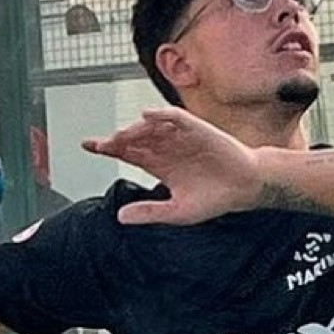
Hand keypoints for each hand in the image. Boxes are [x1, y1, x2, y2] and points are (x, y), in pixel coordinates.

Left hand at [83, 107, 264, 225]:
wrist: (244, 187)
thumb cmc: (213, 198)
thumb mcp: (177, 212)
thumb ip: (149, 212)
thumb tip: (120, 217)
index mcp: (159, 165)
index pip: (127, 152)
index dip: (108, 148)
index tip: (89, 146)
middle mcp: (165, 147)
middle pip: (134, 138)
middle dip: (117, 140)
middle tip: (103, 145)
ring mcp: (180, 137)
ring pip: (150, 127)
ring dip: (135, 129)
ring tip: (122, 137)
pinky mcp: (196, 129)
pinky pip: (175, 118)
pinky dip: (161, 116)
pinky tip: (147, 117)